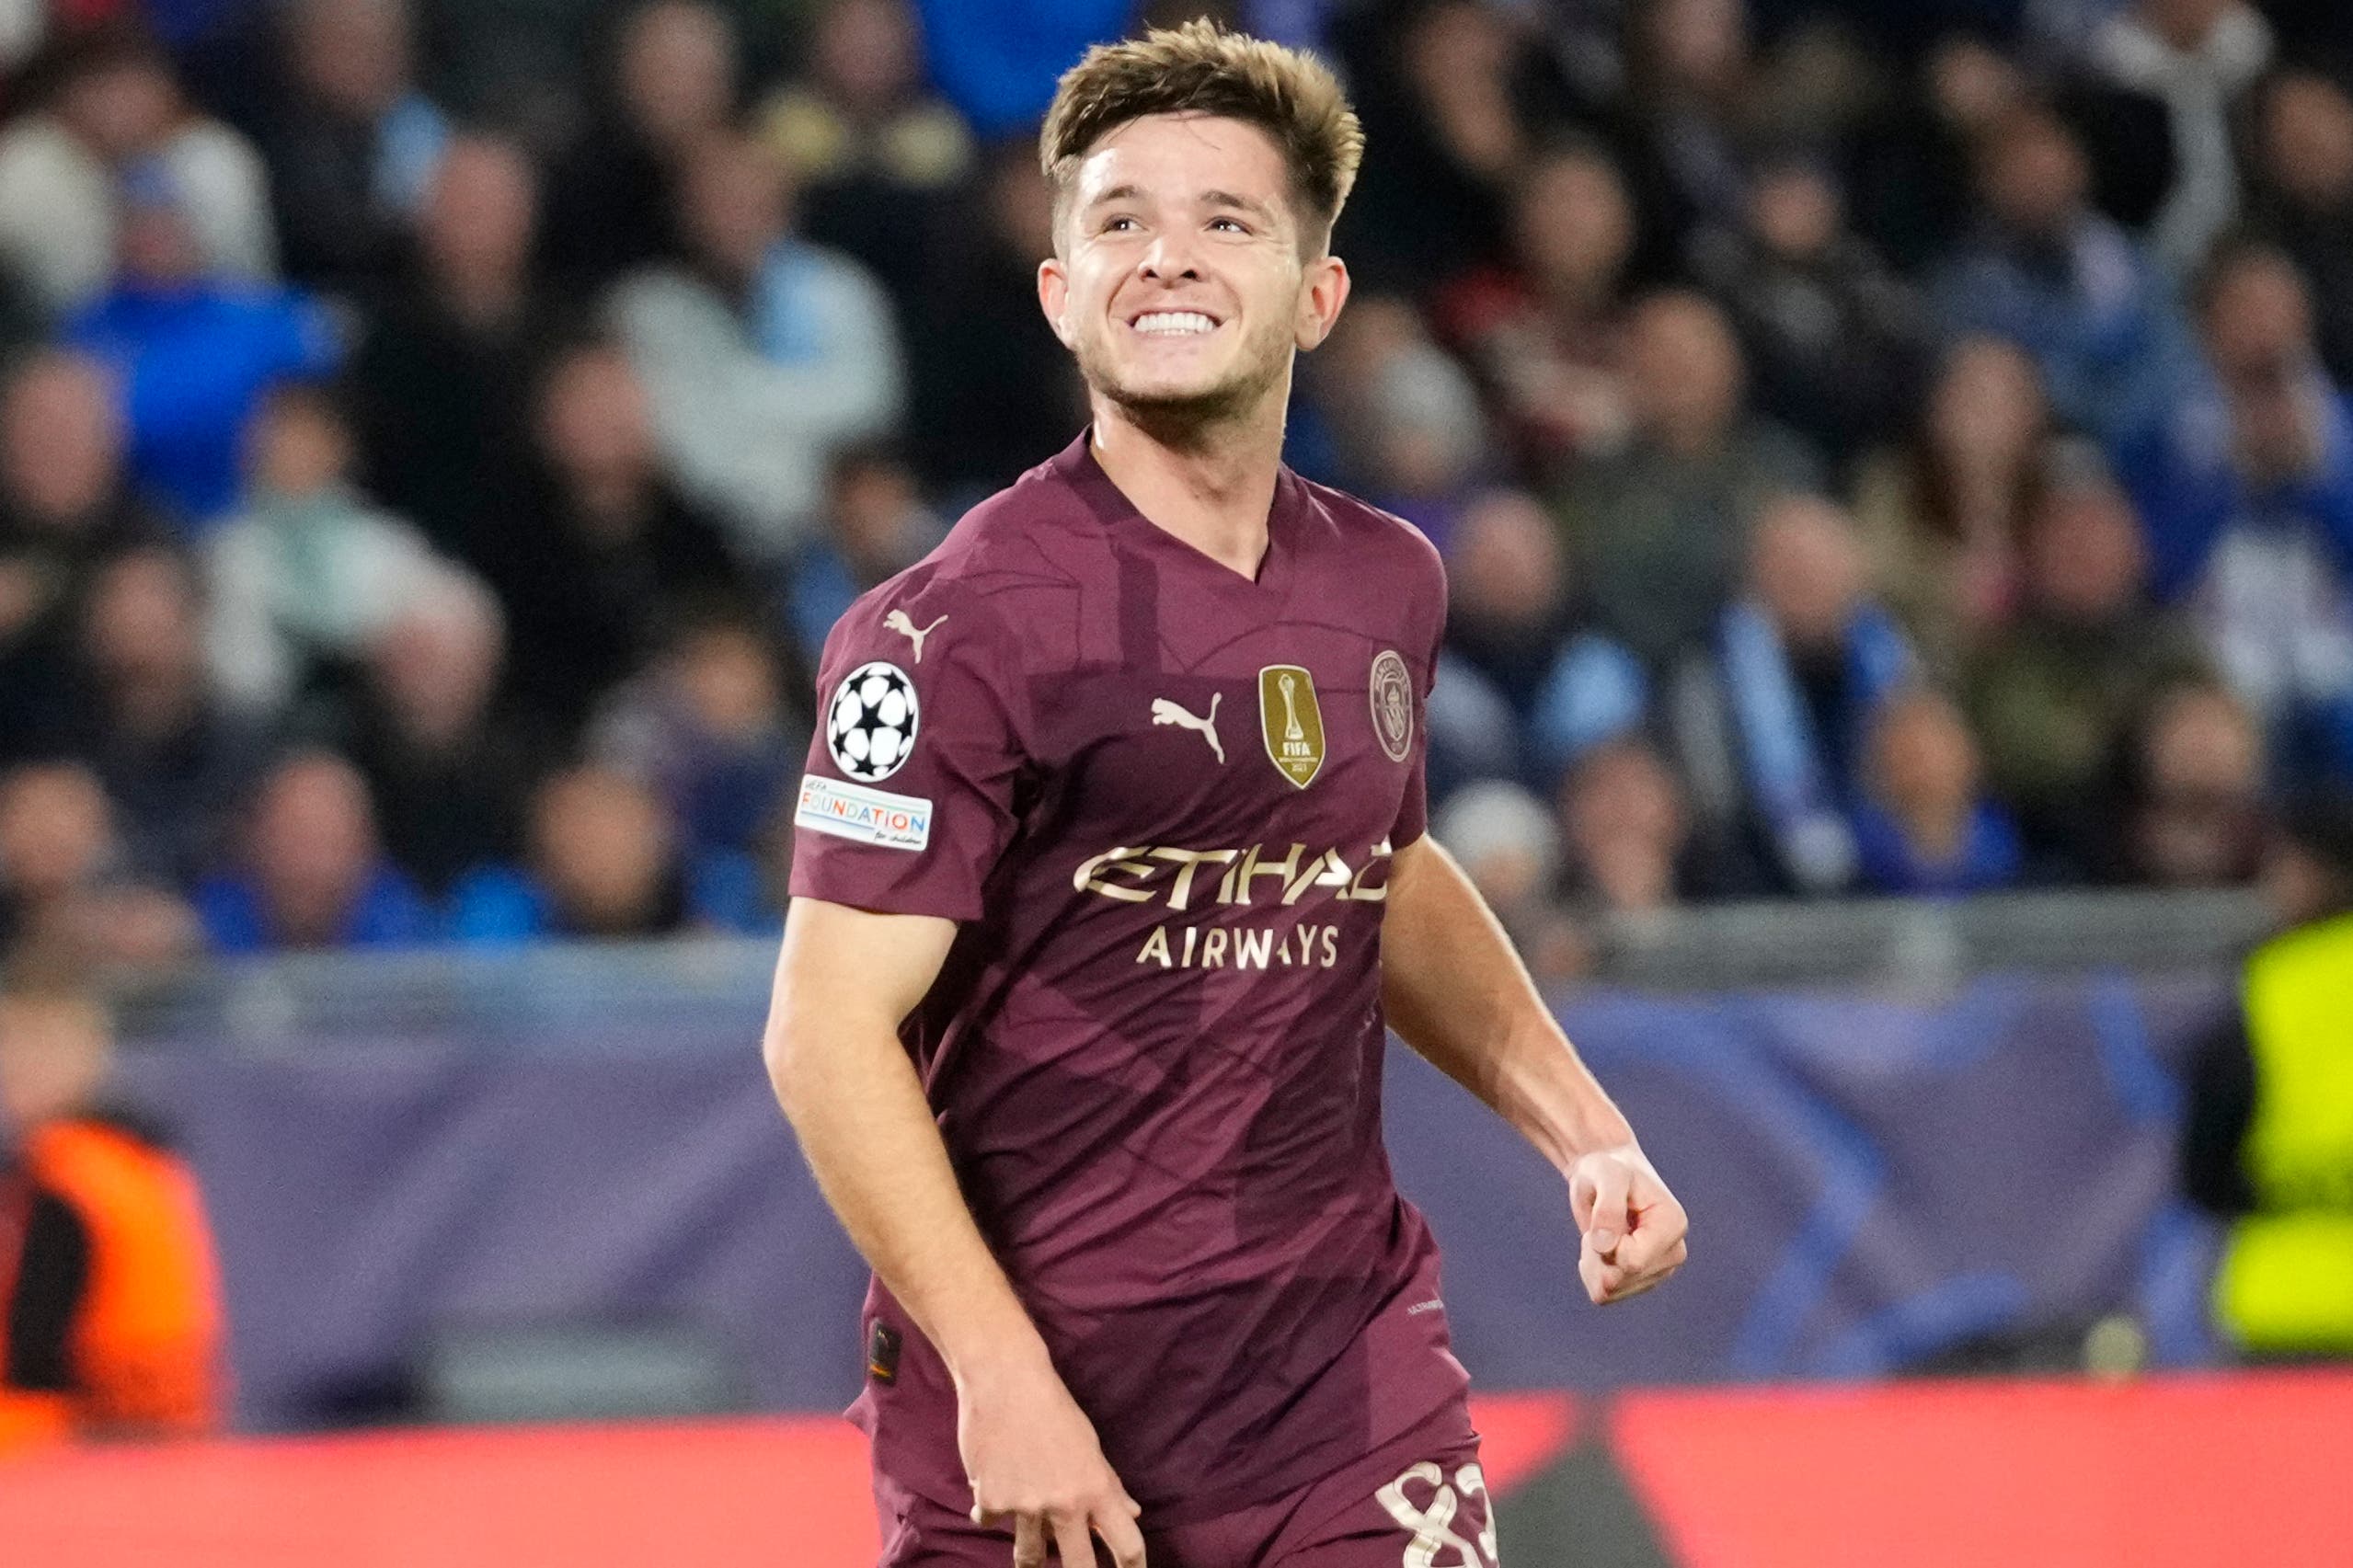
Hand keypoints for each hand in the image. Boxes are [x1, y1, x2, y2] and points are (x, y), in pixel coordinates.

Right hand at [958, 1348, 1145, 1566]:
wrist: (1004, 1379)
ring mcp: (1025, 1505)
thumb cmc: (1052, 1407)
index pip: (1126, 1543)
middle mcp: (1064, 1503)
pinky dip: (991, 1509)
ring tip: (1027, 1549)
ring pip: (1028, 1555)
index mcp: (1096, 1488)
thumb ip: (1109, 1484)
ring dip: (1028, 1553)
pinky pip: (992, 1520)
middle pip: (1078, 1567)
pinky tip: (991, 1484)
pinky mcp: (991, 1499)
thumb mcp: (1089, 1444)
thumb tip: (1132, 1513)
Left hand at [1568, 1145, 1688, 1305]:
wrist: (1604, 1176)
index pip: (1633, 1262)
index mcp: (1673, 1226)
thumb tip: (1606, 1247)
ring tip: (1600, 1234)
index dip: (1606, 1245)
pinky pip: (1604, 1295)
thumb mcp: (1606, 1175)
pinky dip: (1591, 1273)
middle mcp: (1673, 1253)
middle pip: (1620, 1280)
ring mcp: (1659, 1271)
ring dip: (1593, 1263)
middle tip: (1598, 1224)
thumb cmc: (1607, 1169)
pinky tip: (1598, 1249)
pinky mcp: (1640, 1281)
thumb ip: (1608, 1208)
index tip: (1604, 1217)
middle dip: (1598, 1254)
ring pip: (1610, 1291)